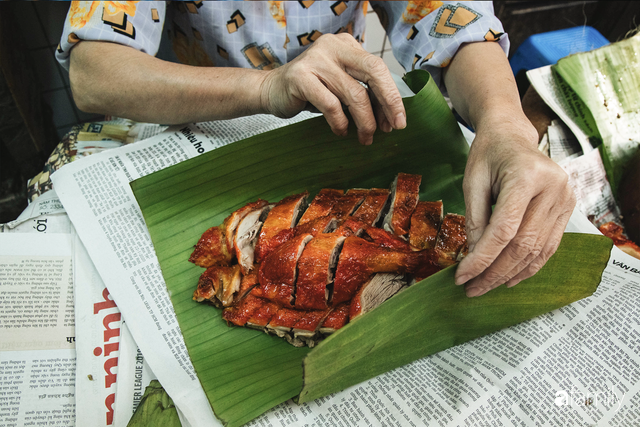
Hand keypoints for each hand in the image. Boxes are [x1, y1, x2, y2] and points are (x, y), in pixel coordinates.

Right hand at [259, 33, 405, 144]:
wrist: (271, 91)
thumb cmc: (310, 92)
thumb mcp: (340, 86)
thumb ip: (363, 92)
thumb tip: (392, 115)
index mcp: (347, 45)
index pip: (379, 68)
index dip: (392, 95)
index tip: (399, 120)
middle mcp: (333, 47)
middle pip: (373, 72)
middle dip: (388, 102)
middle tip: (393, 128)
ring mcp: (316, 60)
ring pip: (354, 94)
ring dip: (364, 122)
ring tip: (365, 138)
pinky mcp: (300, 77)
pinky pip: (331, 105)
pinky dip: (340, 123)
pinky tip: (341, 132)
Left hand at [454, 118, 575, 296]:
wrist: (513, 135)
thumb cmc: (488, 154)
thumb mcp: (472, 180)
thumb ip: (475, 218)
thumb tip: (474, 257)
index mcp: (526, 176)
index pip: (504, 229)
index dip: (482, 258)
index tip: (462, 276)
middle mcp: (553, 188)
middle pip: (523, 244)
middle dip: (495, 272)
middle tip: (472, 289)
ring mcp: (565, 199)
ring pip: (538, 250)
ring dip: (510, 273)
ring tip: (485, 286)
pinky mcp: (568, 208)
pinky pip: (549, 246)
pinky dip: (528, 265)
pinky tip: (509, 277)